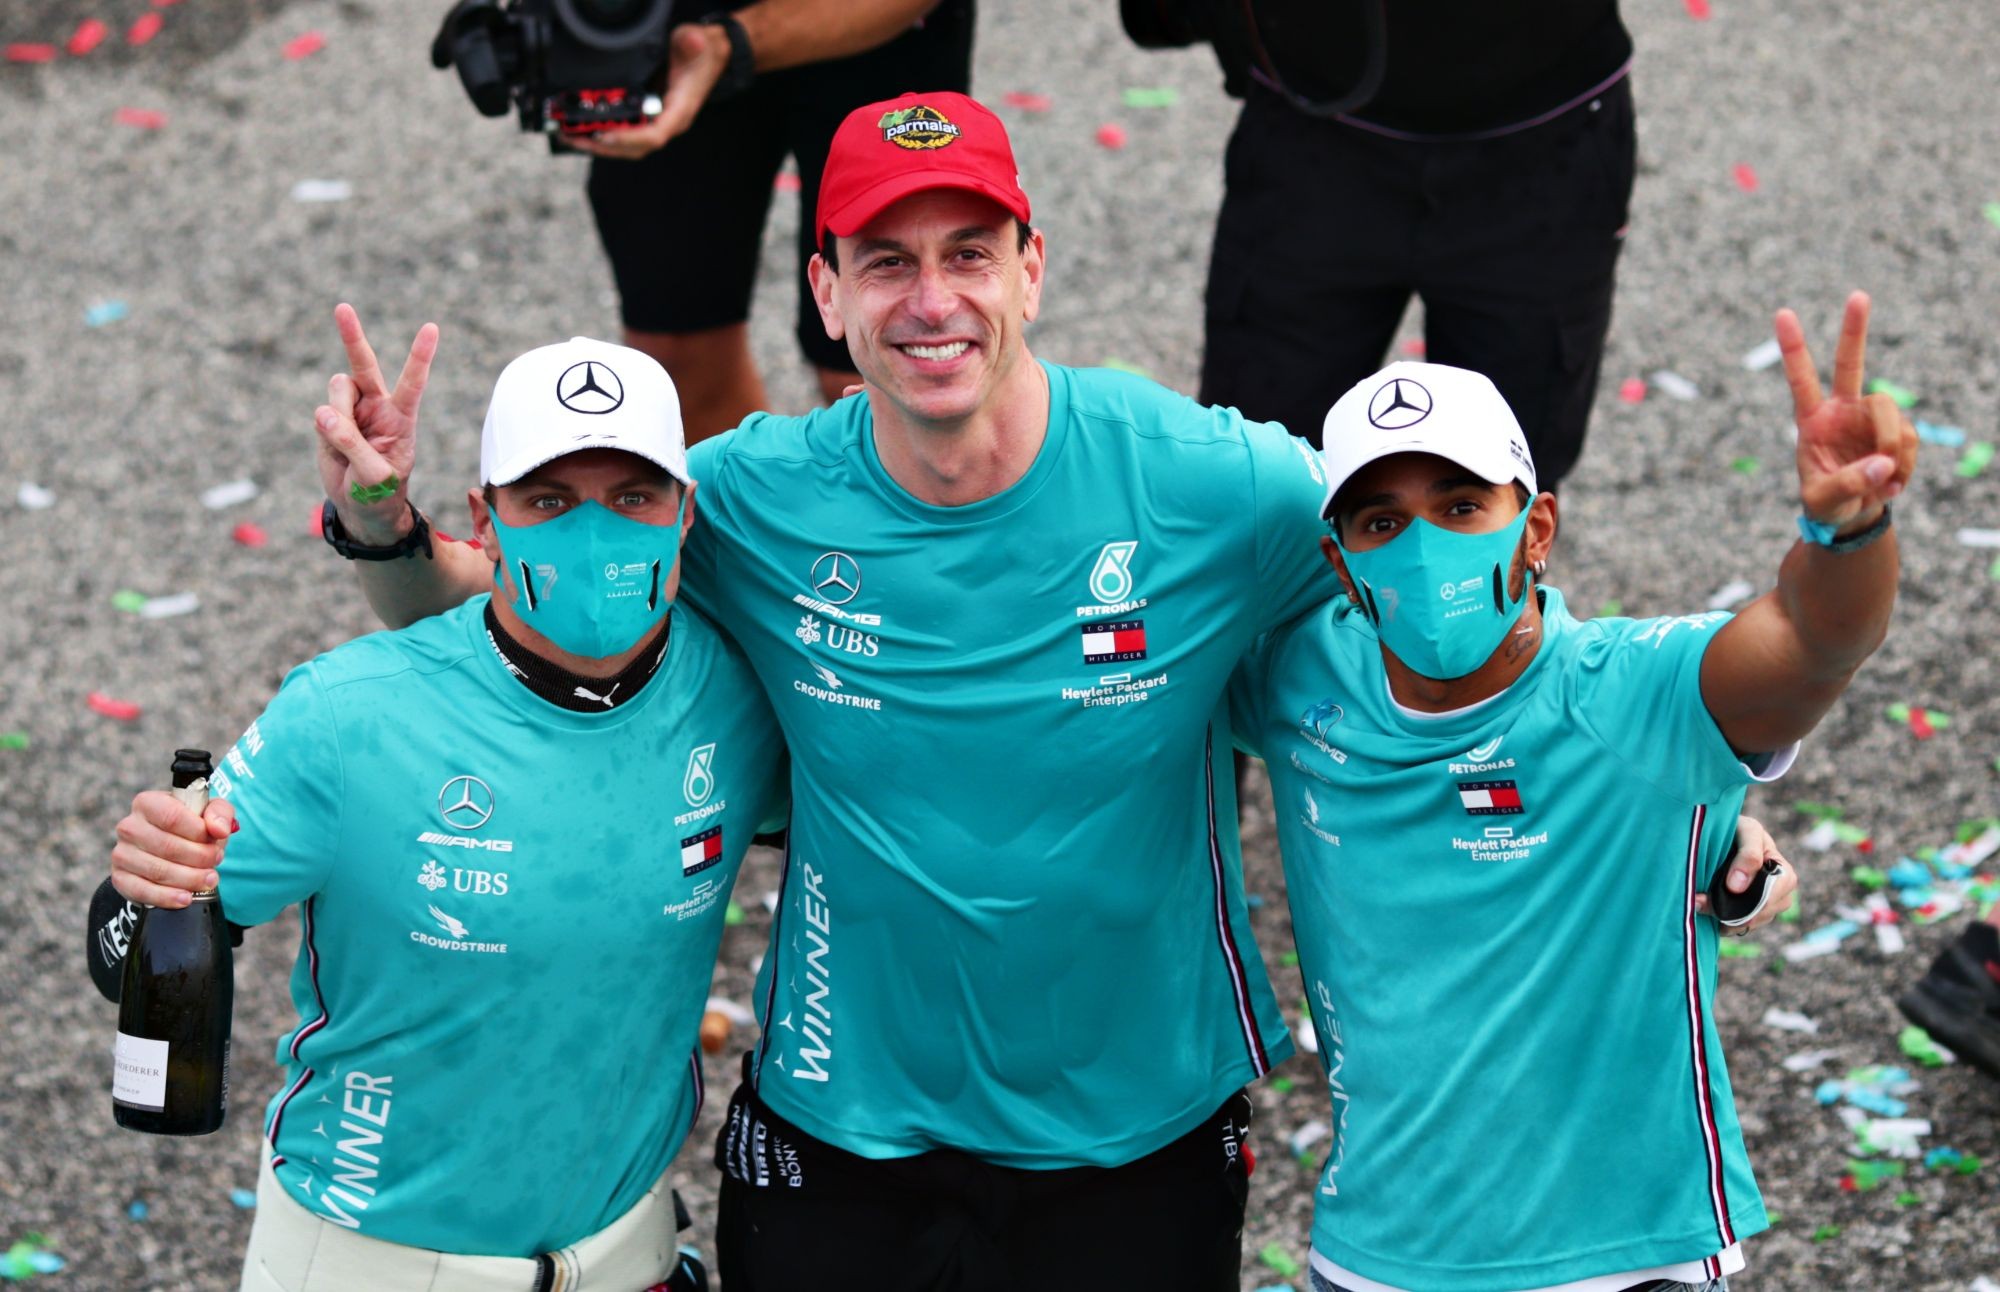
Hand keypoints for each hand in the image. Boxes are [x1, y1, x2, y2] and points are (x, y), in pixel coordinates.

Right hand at [112, 792, 236, 908]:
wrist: (173, 853)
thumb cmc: (192, 828)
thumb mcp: (211, 813)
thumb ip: (220, 813)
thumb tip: (220, 829)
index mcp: (148, 803)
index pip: (173, 816)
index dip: (199, 833)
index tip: (216, 841)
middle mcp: (129, 826)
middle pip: (167, 846)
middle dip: (199, 858)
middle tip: (216, 862)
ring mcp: (122, 853)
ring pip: (157, 870)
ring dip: (189, 878)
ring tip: (208, 880)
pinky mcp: (120, 878)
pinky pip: (142, 891)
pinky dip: (167, 897)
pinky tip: (185, 898)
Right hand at [315, 303, 438, 543]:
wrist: (361, 507)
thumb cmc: (379, 493)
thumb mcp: (374, 477)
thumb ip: (352, 445)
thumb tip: (324, 413)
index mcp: (401, 417)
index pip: (413, 382)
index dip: (420, 355)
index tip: (432, 327)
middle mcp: (377, 406)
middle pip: (364, 364)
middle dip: (352, 335)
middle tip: (342, 307)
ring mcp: (352, 411)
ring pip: (337, 391)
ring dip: (338, 416)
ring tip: (347, 446)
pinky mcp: (329, 420)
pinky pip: (321, 414)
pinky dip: (325, 431)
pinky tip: (336, 450)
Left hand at [563, 23, 731, 161]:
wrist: (709, 55)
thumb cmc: (703, 54)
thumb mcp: (697, 42)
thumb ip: (692, 42)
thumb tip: (692, 41)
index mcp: (679, 111)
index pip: (654, 135)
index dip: (628, 138)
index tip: (604, 134)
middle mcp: (667, 122)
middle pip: (634, 147)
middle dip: (603, 145)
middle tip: (574, 137)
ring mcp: (657, 121)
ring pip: (627, 144)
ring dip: (598, 143)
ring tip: (570, 135)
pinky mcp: (648, 116)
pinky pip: (625, 132)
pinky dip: (604, 132)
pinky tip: (584, 127)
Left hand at [1693, 815, 1797, 933]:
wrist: (1719, 834)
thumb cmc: (1738, 828)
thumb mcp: (1747, 831)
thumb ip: (1748, 854)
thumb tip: (1737, 886)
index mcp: (1783, 872)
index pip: (1778, 891)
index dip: (1757, 894)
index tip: (1730, 888)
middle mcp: (1779, 893)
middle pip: (1763, 912)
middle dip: (1735, 910)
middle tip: (1701, 903)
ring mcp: (1764, 906)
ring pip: (1750, 923)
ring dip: (1725, 919)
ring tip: (1699, 905)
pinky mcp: (1747, 914)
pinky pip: (1739, 927)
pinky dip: (1722, 924)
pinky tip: (1706, 915)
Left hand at [1776, 291, 1918, 535]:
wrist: (1852, 516)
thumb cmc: (1826, 505)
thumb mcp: (1823, 501)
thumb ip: (1848, 484)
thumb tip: (1883, 462)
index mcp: (1811, 421)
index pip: (1801, 380)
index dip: (1793, 348)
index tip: (1783, 313)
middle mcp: (1842, 411)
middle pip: (1851, 364)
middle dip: (1854, 330)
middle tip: (1857, 295)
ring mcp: (1870, 419)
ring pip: (1892, 415)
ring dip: (1893, 449)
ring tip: (1885, 482)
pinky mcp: (1896, 432)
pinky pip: (1909, 441)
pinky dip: (1905, 465)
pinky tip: (1892, 484)